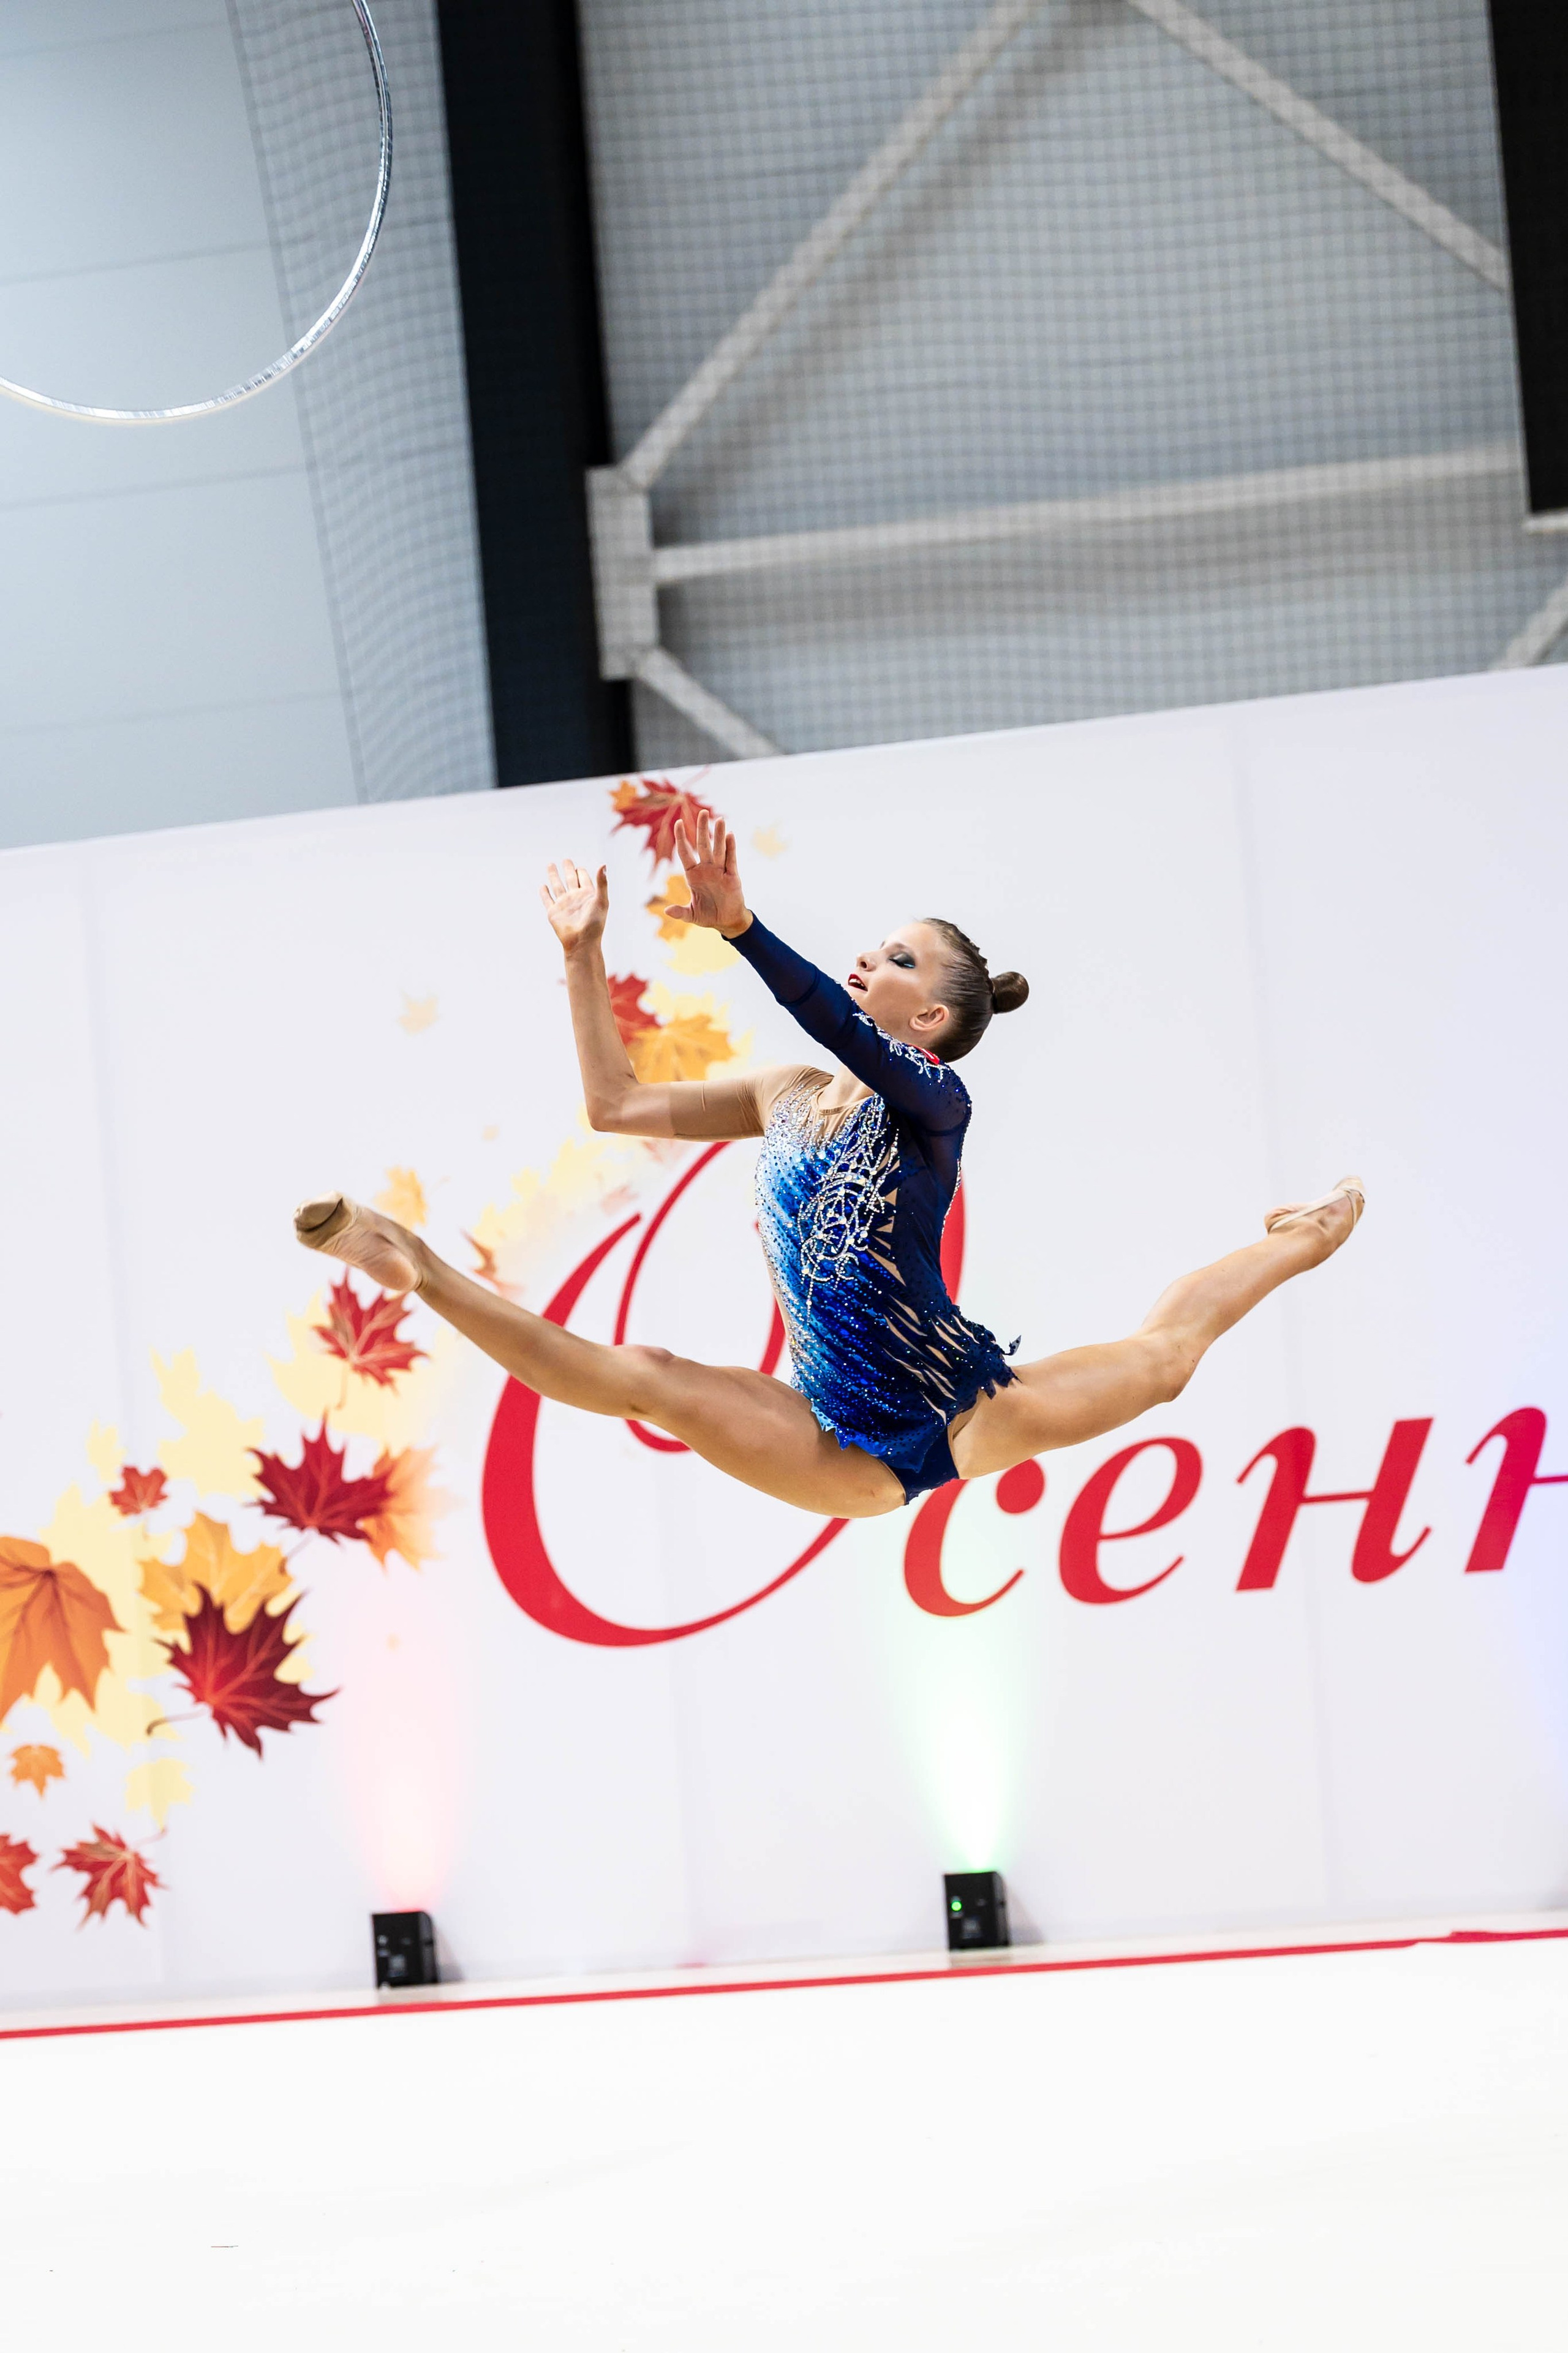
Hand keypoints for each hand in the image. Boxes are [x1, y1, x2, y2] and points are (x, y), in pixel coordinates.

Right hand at [540, 859, 608, 952]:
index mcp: (587, 895)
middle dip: (568, 868)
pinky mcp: (553, 912)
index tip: (579, 869)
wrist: (582, 943)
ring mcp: (564, 904)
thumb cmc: (595, 925)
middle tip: (566, 860)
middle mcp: (575, 898)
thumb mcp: (601, 901)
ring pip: (557, 886)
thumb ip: (602, 883)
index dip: (581, 871)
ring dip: (553, 875)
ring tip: (550, 865)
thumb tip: (603, 865)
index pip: (583, 877)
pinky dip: (544, 893)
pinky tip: (543, 886)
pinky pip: (547, 900)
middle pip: (570, 878)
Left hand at [669, 813, 749, 936]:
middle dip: (702, 829)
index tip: (677, 823)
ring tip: (719, 819)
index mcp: (693, 875)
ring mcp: (720, 871)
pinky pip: (731, 860)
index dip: (681, 839)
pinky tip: (730, 835)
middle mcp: (706, 870)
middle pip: (703, 845)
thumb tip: (667, 910)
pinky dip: (731, 848)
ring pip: (718, 849)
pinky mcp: (732, 876)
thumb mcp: (692, 915)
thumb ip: (680, 912)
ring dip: (719, 835)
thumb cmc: (708, 915)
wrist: (727, 922)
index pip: (685, 853)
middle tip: (702, 812)